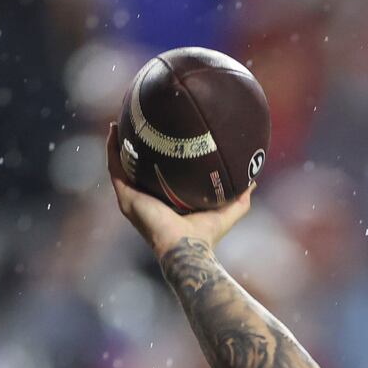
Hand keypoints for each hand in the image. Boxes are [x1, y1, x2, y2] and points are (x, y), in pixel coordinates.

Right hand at [106, 123, 253, 258]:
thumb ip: (240, 198)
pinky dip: (113, 149)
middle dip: (135, 145)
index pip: (157, 174)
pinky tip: (114, 130)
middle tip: (139, 120)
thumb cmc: (206, 236)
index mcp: (164, 201)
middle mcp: (145, 199)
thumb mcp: (227, 212)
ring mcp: (133, 198)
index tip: (161, 133)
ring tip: (121, 118)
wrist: (188, 248)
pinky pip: (115, 168)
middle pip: (136, 166)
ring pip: (121, 164)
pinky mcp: (126, 197)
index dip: (157, 155)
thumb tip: (253, 181)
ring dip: (119, 143)